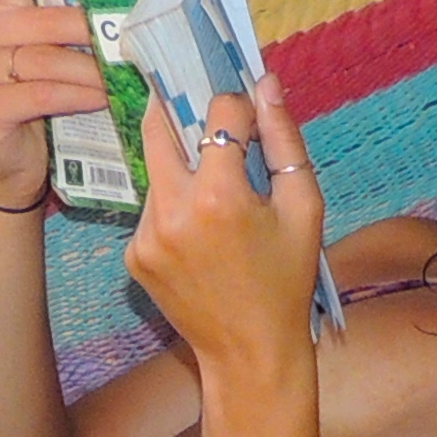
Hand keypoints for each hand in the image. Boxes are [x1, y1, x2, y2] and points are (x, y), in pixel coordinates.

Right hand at [0, 0, 106, 211]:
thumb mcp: (59, 58)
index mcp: (1, 10)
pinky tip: (102, 99)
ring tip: (122, 75)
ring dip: (90, 68)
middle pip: (38, 18)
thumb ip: (74, 29)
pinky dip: (77, 96)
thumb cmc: (46, 104)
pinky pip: (40, 93)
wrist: (15, 167)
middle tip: (126, 34)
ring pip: (43, 58)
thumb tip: (131, 5)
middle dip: (85, 27)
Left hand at [123, 70, 328, 393]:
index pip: (218, 112)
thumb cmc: (286, 281)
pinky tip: (202, 234)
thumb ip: (284, 140)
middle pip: (160, 126)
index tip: (250, 117)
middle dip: (182, 109)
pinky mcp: (133, 255)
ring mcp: (145, 234)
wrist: (250, 352)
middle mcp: (172, 209)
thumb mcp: (303, 208)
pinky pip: (151, 209)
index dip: (237, 106)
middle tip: (201, 107)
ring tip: (217, 196)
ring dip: (182, 166)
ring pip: (157, 170)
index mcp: (218, 195)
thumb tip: (266, 83)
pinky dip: (174, 206)